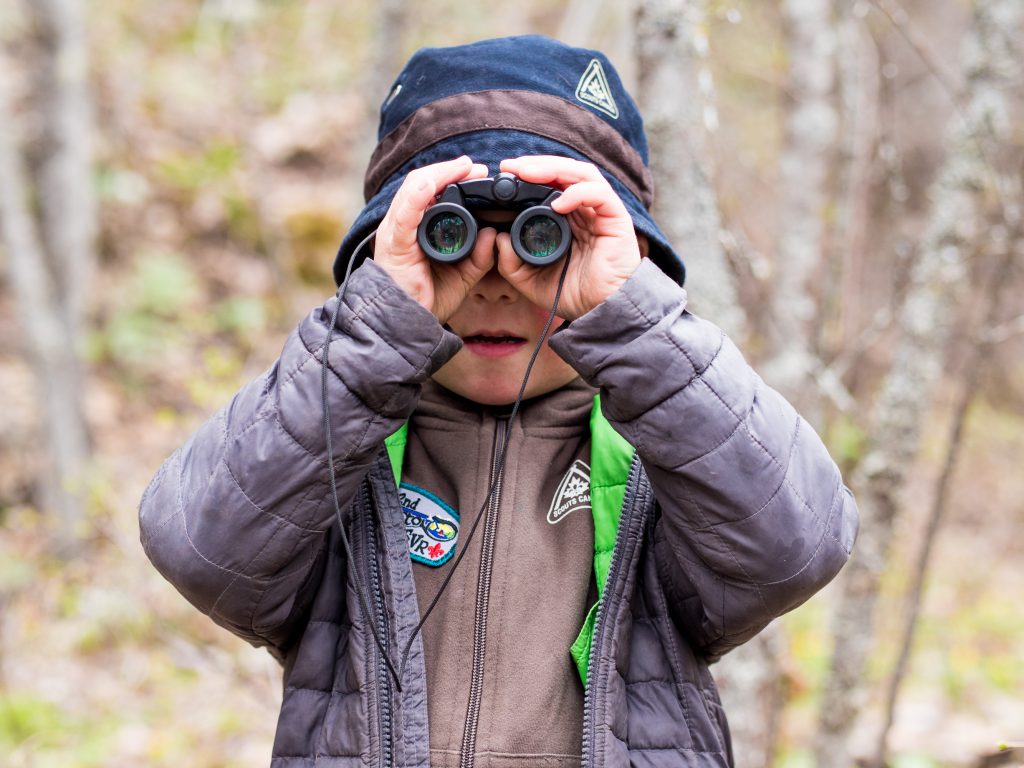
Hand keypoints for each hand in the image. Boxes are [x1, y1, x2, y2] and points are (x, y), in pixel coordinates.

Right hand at [372, 156, 495, 322]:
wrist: (408, 325)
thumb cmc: (429, 299)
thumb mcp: (463, 274)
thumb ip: (479, 256)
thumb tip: (493, 235)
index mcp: (417, 228)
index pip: (431, 190)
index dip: (453, 177)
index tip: (478, 173)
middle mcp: (404, 224)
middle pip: (422, 183)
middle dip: (450, 171)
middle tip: (475, 167)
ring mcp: (397, 232)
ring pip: (413, 189)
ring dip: (439, 174)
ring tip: (463, 167)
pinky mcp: (394, 244)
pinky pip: (404, 215)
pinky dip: (417, 197)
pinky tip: (430, 185)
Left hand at [496, 156, 641, 319]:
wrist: (602, 312)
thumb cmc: (574, 295)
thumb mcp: (531, 280)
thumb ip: (512, 263)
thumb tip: (497, 238)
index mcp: (567, 218)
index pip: (550, 183)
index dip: (528, 174)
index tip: (504, 172)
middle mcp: (584, 210)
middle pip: (564, 172)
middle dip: (536, 164)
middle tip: (510, 166)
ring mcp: (601, 212)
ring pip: (581, 174)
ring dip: (553, 168)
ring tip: (528, 173)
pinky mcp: (616, 219)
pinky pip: (598, 194)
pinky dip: (577, 193)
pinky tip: (558, 203)